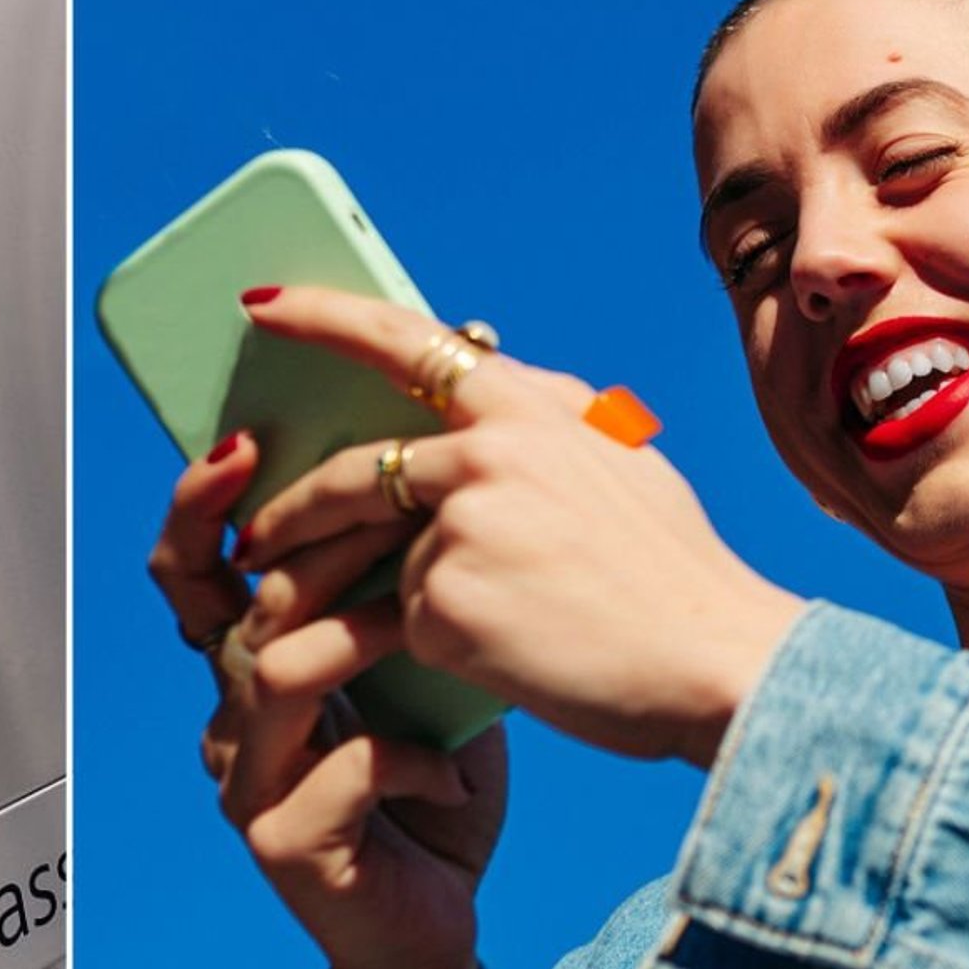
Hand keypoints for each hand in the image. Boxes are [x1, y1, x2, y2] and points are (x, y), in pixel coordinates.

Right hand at [148, 431, 504, 968]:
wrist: (437, 932)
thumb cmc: (430, 795)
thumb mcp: (423, 679)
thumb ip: (403, 601)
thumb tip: (439, 485)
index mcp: (256, 672)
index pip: (197, 573)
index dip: (201, 506)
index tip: (242, 438)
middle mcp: (232, 720)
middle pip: (223, 608)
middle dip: (276, 538)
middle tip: (332, 486)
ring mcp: (247, 782)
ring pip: (272, 676)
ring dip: (360, 640)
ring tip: (428, 627)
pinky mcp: (283, 841)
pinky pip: (340, 767)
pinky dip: (411, 761)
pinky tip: (452, 776)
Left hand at [235, 287, 806, 766]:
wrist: (716, 662)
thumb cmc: (670, 574)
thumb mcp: (621, 463)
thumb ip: (546, 425)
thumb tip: (496, 386)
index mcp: (527, 408)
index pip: (405, 341)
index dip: (326, 318)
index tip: (261, 307)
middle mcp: (486, 453)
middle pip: (352, 474)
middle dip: (289, 511)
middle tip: (252, 537)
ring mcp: (460, 526)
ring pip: (376, 553)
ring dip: (319, 582)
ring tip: (284, 615)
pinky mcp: (443, 602)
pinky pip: (401, 618)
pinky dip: (418, 641)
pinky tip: (464, 660)